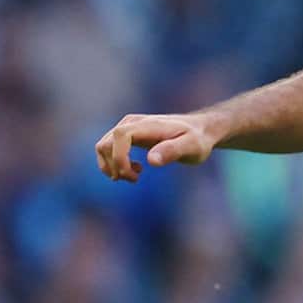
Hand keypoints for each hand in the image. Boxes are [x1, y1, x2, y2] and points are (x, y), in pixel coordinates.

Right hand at [95, 113, 216, 180]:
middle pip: (106, 144)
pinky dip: (114, 163)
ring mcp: (127, 127)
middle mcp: (132, 123)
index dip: (120, 158)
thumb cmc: (198, 139)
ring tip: (135, 176)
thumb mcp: (193, 147)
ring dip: (112, 167)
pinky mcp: (126, 134)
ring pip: (103, 147)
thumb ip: (173, 151)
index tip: (134, 175)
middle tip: (136, 179)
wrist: (199, 130)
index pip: (120, 136)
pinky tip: (136, 169)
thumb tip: (151, 160)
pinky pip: (108, 148)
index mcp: (148, 125)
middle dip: (115, 167)